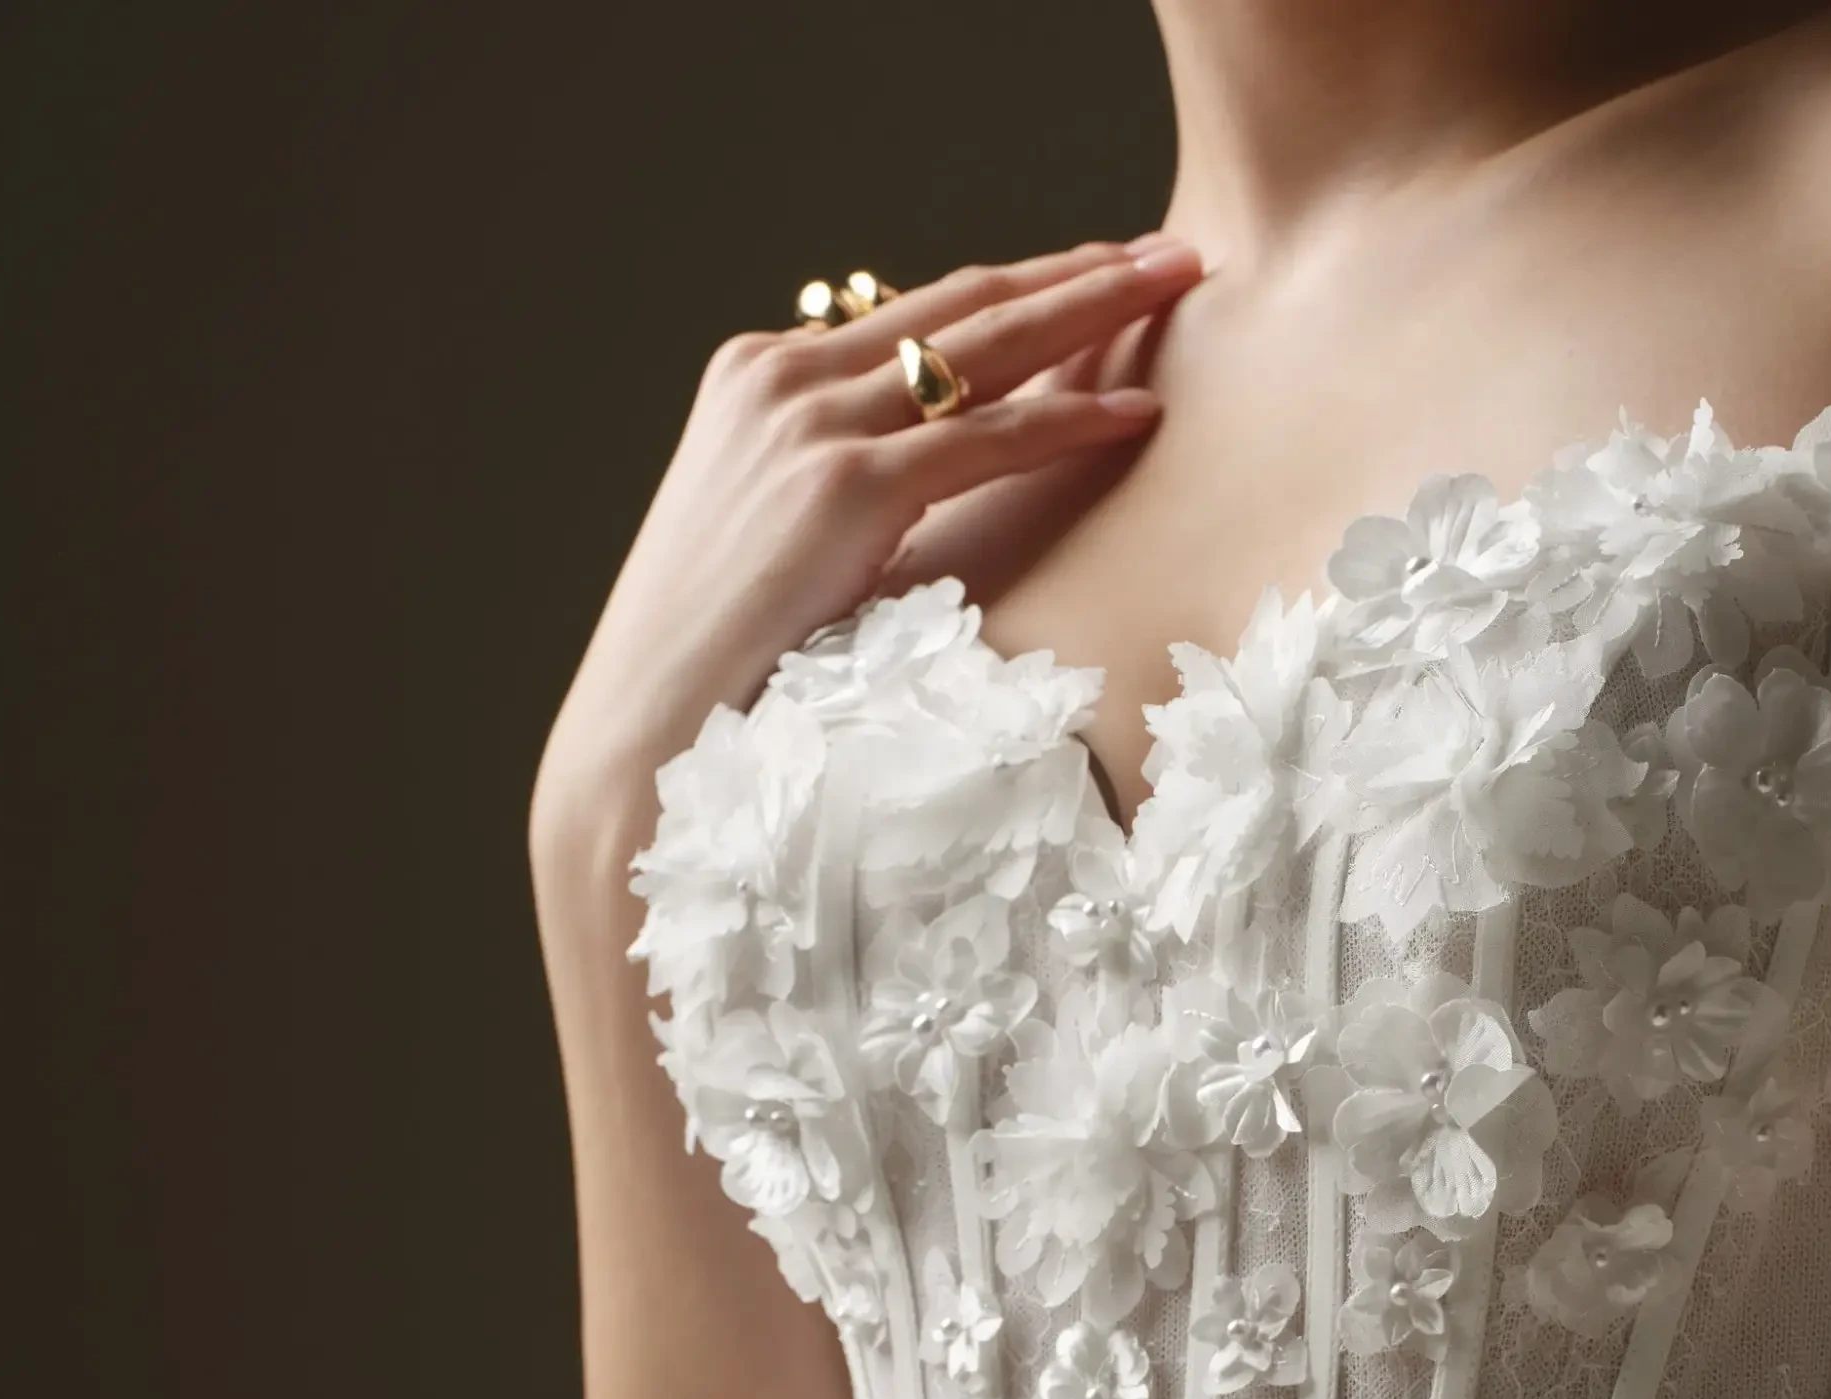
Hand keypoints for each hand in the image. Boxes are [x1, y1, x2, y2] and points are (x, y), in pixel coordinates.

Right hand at [529, 235, 1202, 886]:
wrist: (653, 717)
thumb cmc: (718, 652)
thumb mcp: (767, 532)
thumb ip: (831, 478)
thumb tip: (916, 480)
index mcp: (757, 373)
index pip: (914, 313)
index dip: (1015, 288)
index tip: (1092, 273)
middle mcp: (782, 377)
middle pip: (961, 302)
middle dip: (1075, 271)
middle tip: (1166, 251)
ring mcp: (813, 424)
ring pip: (986, 347)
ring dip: (1094, 309)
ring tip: (1177, 284)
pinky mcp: (847, 485)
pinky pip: (988, 438)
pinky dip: (1071, 420)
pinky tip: (1137, 412)